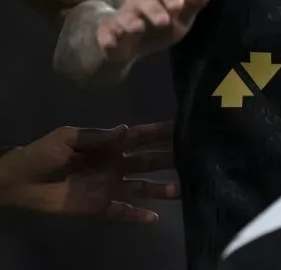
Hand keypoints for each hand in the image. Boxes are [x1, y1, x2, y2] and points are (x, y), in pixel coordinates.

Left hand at [0, 121, 178, 222]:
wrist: (19, 182)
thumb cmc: (43, 153)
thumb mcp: (69, 137)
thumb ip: (98, 136)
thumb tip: (127, 130)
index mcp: (110, 144)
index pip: (141, 137)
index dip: (161, 132)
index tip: (184, 127)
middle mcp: (116, 164)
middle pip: (149, 161)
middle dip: (171, 158)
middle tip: (196, 157)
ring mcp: (110, 186)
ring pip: (143, 187)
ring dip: (162, 189)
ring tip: (184, 189)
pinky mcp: (100, 207)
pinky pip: (123, 211)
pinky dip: (138, 216)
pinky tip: (155, 219)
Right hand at [97, 0, 214, 64]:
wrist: (135, 47)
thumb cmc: (161, 27)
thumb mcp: (181, 16)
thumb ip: (194, 1)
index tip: (179, 6)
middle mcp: (138, 3)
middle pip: (143, 1)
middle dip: (152, 9)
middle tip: (163, 21)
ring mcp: (122, 17)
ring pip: (123, 16)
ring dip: (130, 20)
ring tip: (138, 27)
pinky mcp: (108, 32)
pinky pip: (105, 33)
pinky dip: (107, 37)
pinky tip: (111, 42)